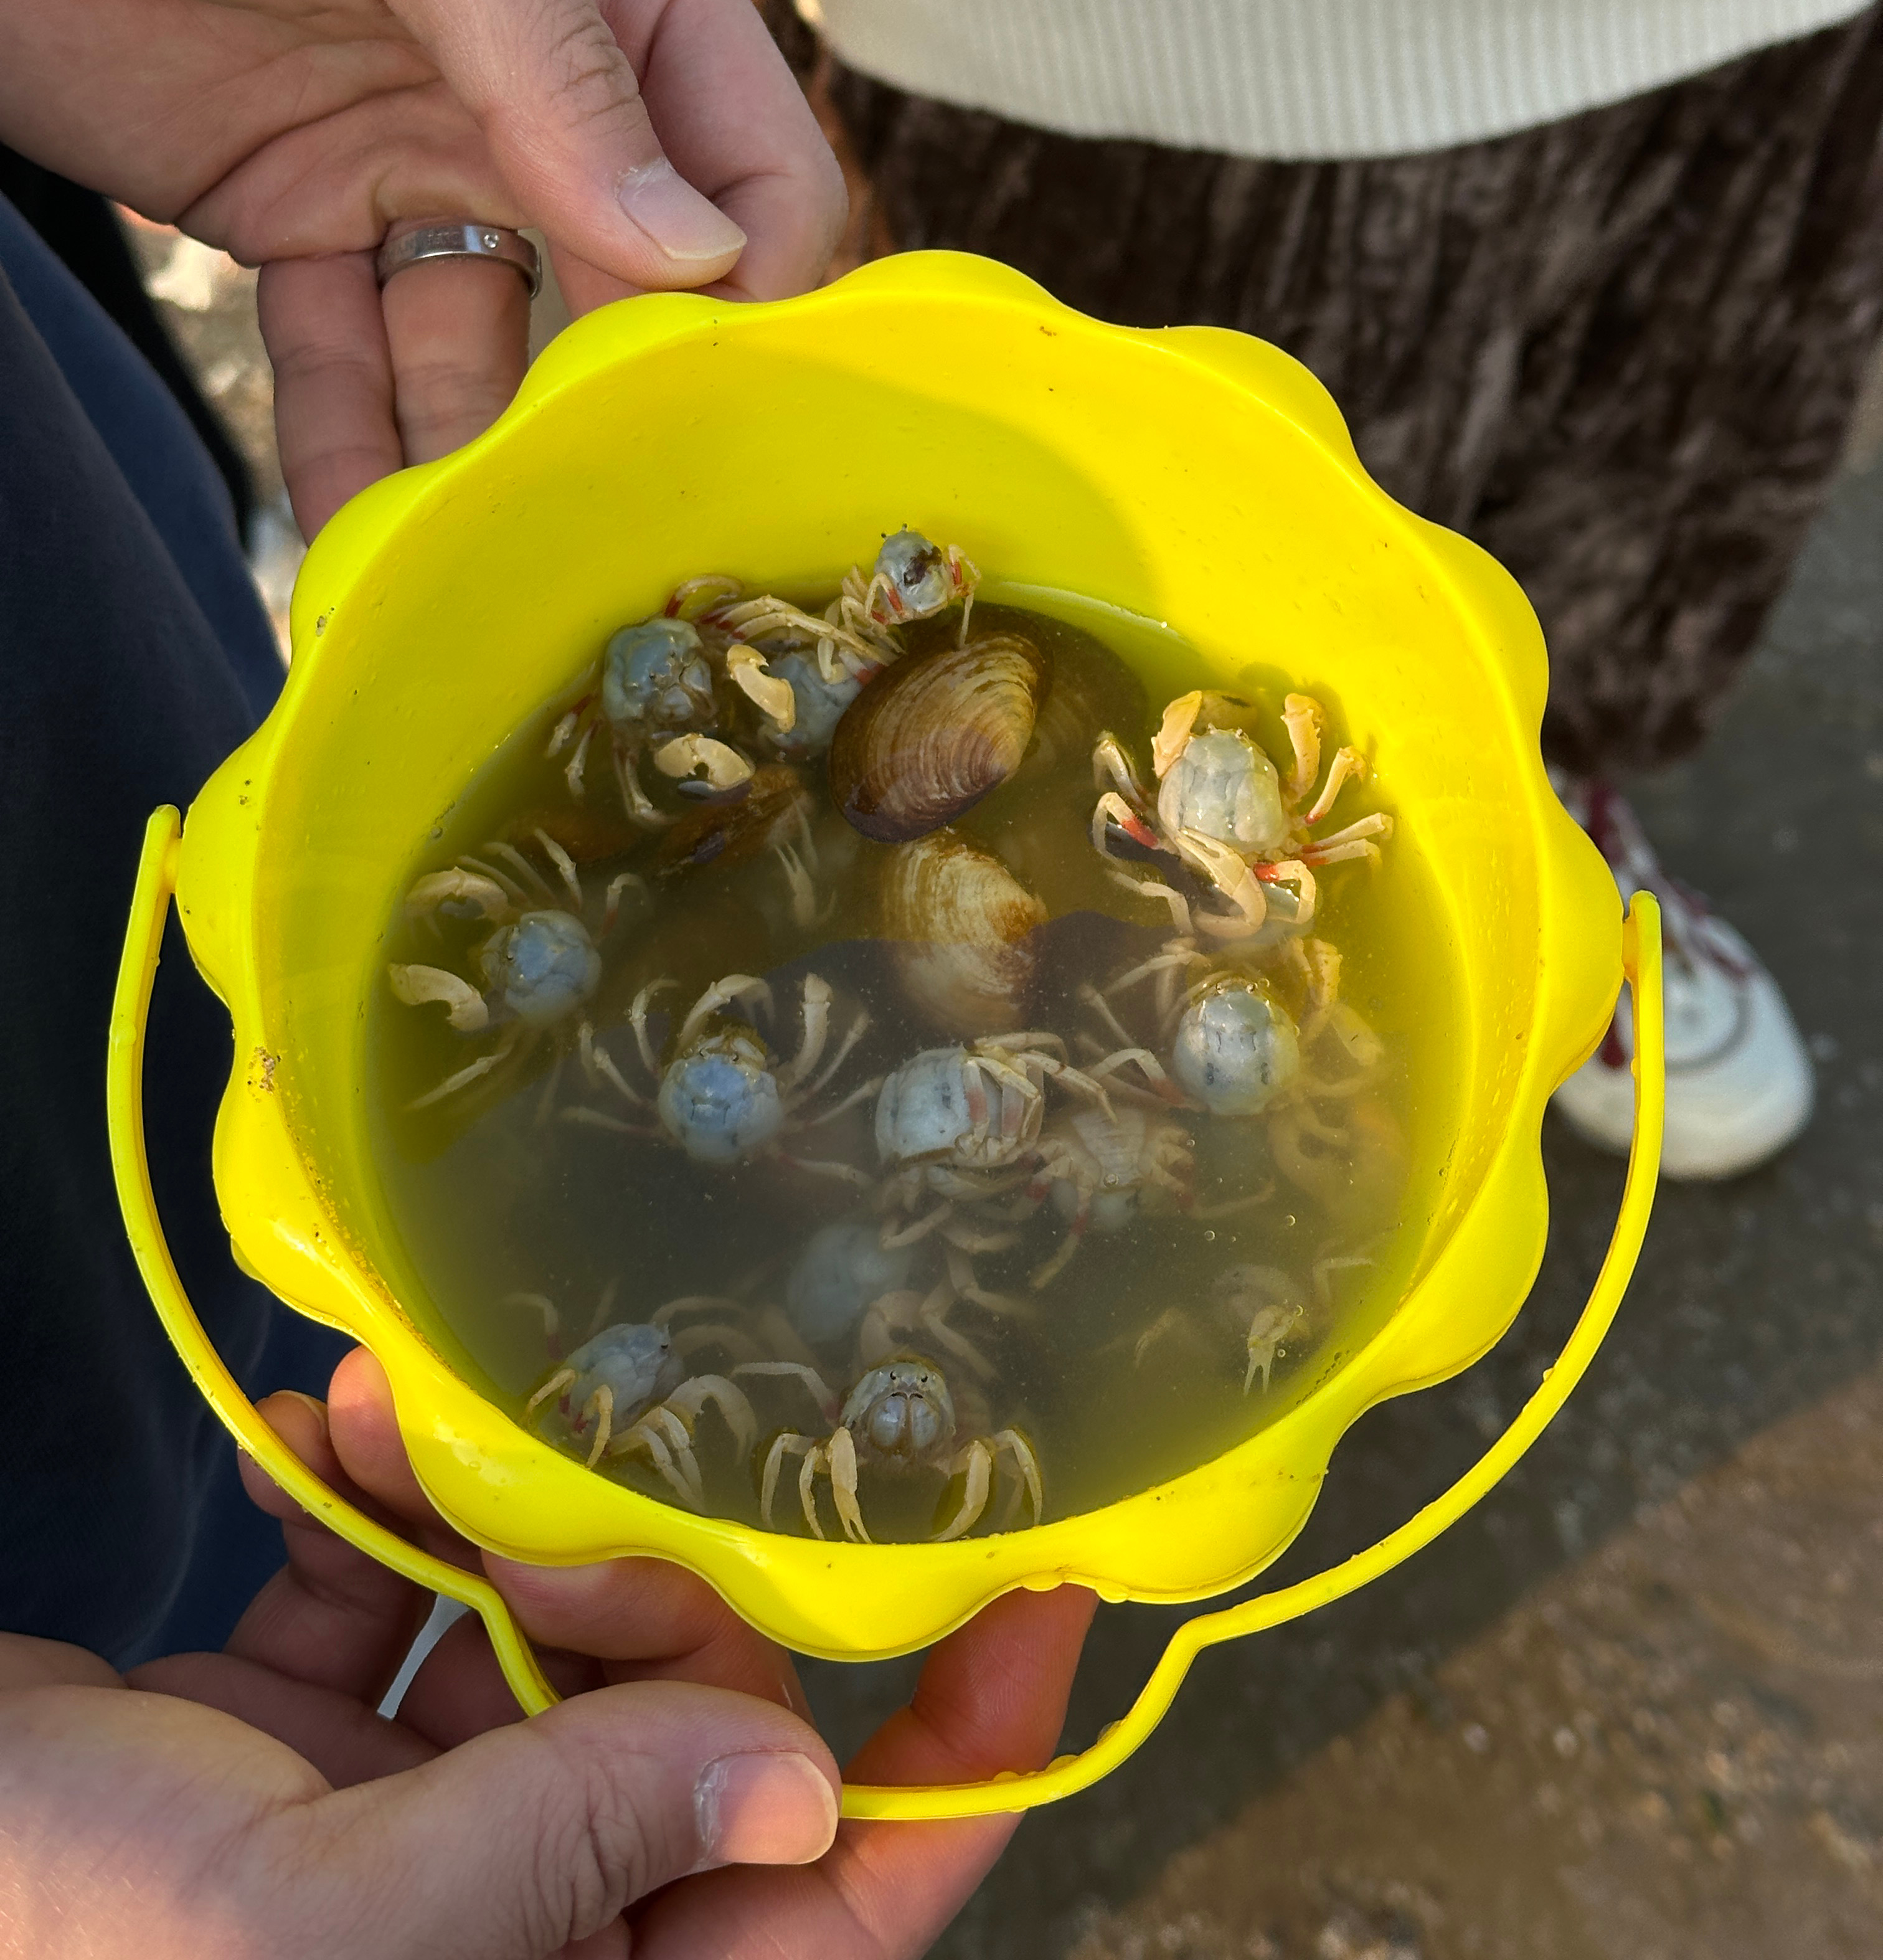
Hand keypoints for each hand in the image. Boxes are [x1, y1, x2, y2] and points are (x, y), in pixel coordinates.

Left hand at [0, 0, 844, 534]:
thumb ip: (558, 56)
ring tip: (478, 560)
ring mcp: (417, 157)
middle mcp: (539, 84)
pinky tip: (364, 537)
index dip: (758, 291)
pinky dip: (357, 452)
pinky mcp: (295, 219)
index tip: (724, 411)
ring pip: (492, 352)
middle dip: (625, 407)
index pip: (754, 162)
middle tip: (603, 529)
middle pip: (637, 289)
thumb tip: (699, 250)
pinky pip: (350, 363)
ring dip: (486, 454)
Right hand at [273, 1348, 1095, 1959]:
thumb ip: (581, 1831)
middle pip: (693, 1709)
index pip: (838, 1899)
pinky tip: (316, 1428)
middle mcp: (532, 1903)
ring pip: (548, 1628)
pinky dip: (368, 1507)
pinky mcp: (324, 1722)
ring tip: (395, 1413)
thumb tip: (799, 1783)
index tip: (1041, 1589)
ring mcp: (428, 1808)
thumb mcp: (351, 1914)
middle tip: (544, 1488)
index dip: (964, 1761)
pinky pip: (402, 1595)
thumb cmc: (88, 1934)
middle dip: (640, 1576)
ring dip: (474, 1504)